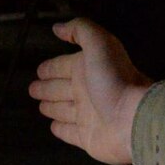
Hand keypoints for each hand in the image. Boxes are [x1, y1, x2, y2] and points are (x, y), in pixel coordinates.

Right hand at [30, 19, 152, 164]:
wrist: (132, 117)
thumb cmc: (114, 80)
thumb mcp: (100, 44)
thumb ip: (80, 30)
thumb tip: (57, 28)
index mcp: (88, 69)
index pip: (63, 66)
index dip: (51, 68)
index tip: (39, 71)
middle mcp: (86, 90)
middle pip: (60, 88)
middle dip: (46, 87)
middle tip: (32, 89)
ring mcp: (86, 115)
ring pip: (63, 109)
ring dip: (51, 106)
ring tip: (40, 106)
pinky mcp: (86, 137)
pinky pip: (68, 131)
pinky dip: (60, 128)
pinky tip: (53, 126)